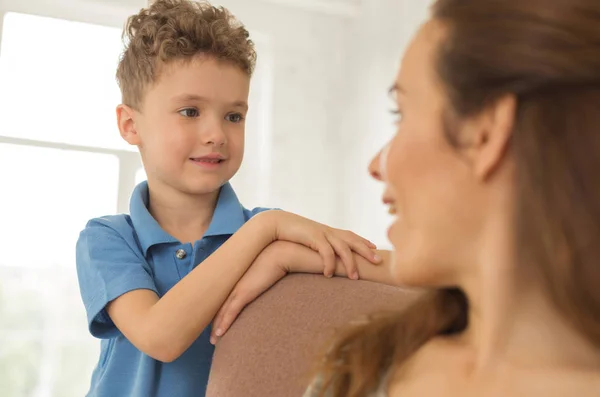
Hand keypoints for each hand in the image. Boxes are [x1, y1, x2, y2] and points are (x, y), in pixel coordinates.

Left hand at [210, 242, 287, 343]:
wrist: (279, 253)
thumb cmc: (277, 261)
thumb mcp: (267, 273)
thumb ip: (264, 282)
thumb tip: (268, 289)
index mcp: (239, 280)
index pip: (226, 299)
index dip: (220, 313)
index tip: (216, 324)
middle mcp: (235, 284)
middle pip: (220, 307)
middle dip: (214, 323)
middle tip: (211, 337)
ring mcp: (238, 288)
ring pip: (222, 312)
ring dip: (217, 327)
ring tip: (213, 341)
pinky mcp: (244, 292)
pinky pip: (231, 311)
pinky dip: (224, 323)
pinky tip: (219, 334)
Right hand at [260, 210, 379, 279]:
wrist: (275, 222)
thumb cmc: (290, 233)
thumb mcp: (307, 239)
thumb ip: (316, 246)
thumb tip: (322, 255)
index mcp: (327, 231)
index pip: (350, 235)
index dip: (363, 241)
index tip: (374, 248)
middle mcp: (328, 231)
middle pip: (352, 240)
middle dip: (366, 250)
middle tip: (378, 261)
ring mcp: (321, 233)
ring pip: (343, 247)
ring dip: (350, 263)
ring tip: (355, 277)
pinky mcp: (313, 236)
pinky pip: (326, 251)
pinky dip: (329, 263)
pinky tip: (329, 274)